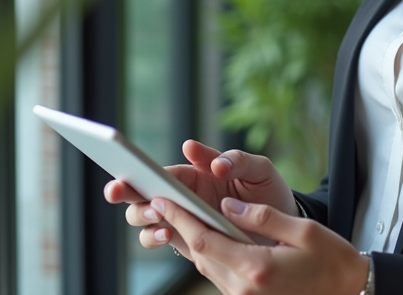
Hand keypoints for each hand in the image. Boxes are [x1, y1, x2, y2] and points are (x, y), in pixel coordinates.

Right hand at [103, 140, 296, 253]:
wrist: (282, 228)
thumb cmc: (269, 191)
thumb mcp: (259, 169)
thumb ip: (236, 160)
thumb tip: (210, 160)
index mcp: (196, 174)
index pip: (161, 170)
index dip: (138, 169)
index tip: (124, 169)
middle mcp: (183, 196)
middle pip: (142, 193)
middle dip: (126, 192)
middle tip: (120, 191)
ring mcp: (183, 220)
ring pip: (144, 218)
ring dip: (142, 215)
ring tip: (157, 214)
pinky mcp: (188, 242)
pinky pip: (160, 239)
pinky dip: (155, 237)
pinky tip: (168, 233)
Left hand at [152, 195, 368, 294]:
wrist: (350, 293)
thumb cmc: (333, 260)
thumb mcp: (304, 231)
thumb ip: (262, 216)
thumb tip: (228, 204)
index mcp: (257, 268)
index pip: (205, 238)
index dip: (179, 218)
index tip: (161, 199)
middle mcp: (244, 288)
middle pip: (199, 253)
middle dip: (178, 226)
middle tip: (160, 201)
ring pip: (206, 265)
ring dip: (191, 240)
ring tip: (176, 214)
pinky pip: (219, 274)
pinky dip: (208, 253)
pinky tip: (205, 236)